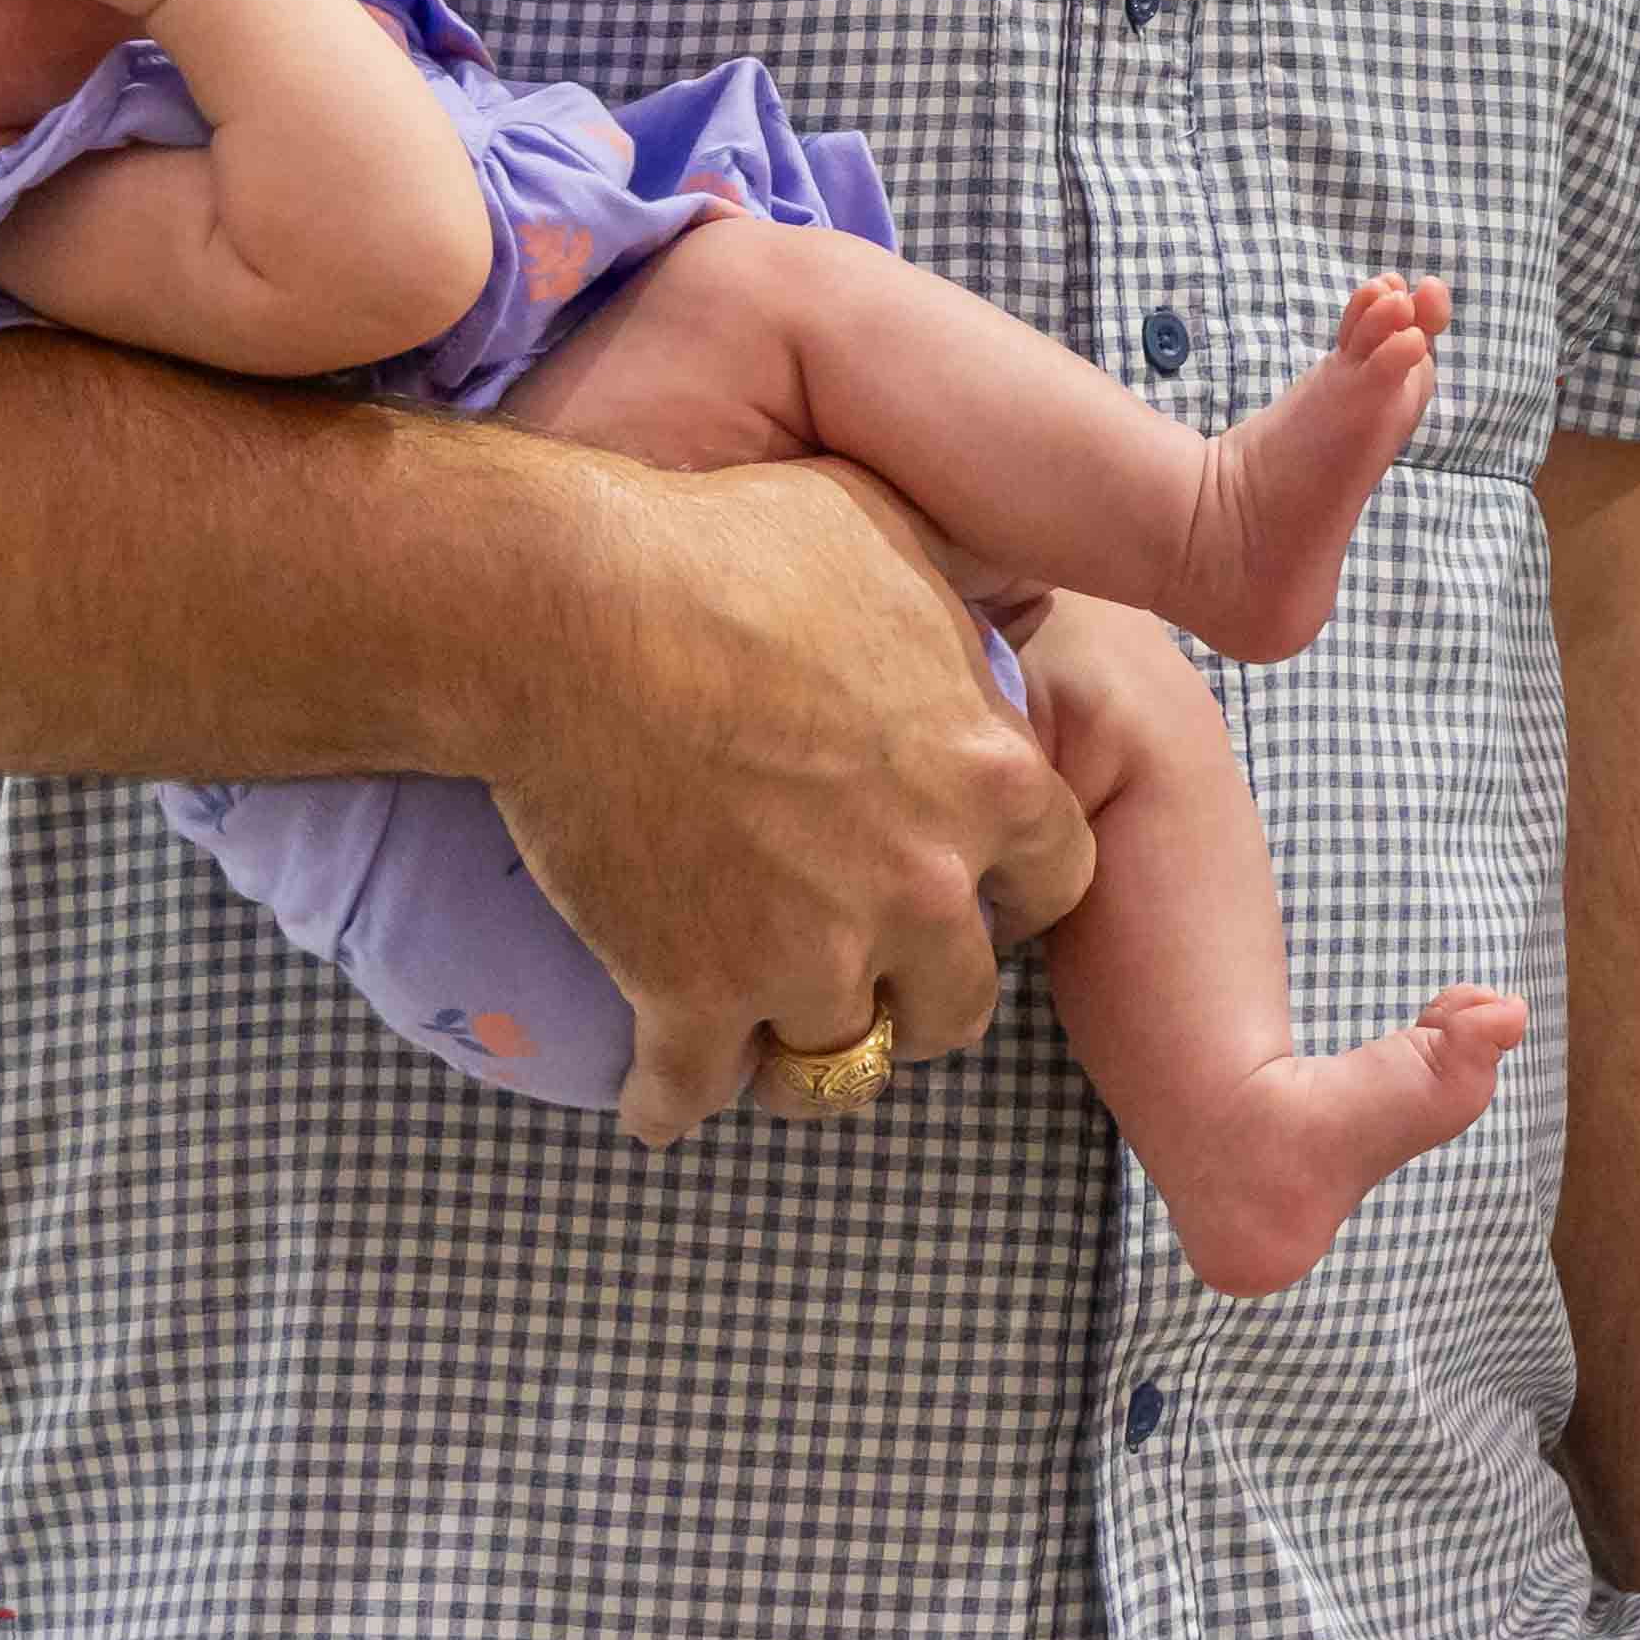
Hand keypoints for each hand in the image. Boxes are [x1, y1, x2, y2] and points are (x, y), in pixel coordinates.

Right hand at [483, 451, 1097, 1144]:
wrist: (578, 611)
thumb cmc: (732, 547)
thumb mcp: (892, 536)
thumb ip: (953, 602)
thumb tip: (979, 588)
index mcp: (991, 778)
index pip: (1060, 879)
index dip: (1014, 893)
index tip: (978, 895)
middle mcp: (924, 886)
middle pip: (959, 1004)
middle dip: (921, 999)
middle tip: (874, 981)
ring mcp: (812, 955)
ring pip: (838, 1062)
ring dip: (803, 1057)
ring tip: (766, 1048)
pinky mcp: (693, 999)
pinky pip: (690, 1097)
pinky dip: (668, 1102)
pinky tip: (653, 1100)